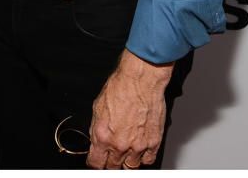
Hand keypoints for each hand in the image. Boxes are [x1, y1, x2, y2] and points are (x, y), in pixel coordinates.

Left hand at [87, 50, 172, 168]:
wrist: (140, 81)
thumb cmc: (120, 88)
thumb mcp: (97, 107)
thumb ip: (96, 128)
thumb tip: (95, 140)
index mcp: (102, 136)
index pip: (95, 162)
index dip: (94, 163)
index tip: (96, 161)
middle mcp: (119, 144)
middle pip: (112, 167)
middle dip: (109, 163)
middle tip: (110, 156)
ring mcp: (137, 146)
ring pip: (130, 167)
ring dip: (126, 161)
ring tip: (124, 152)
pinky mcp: (153, 142)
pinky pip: (148, 160)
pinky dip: (143, 158)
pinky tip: (139, 150)